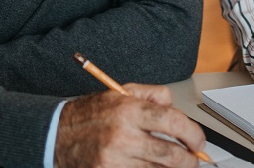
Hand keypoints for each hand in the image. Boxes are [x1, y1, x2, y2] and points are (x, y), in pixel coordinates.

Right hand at [53, 83, 206, 167]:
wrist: (55, 135)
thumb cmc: (89, 115)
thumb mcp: (119, 93)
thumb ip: (151, 95)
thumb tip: (175, 106)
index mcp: (128, 110)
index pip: (174, 122)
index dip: (194, 134)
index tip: (198, 141)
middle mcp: (123, 135)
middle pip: (171, 155)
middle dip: (190, 160)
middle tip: (194, 159)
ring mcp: (115, 159)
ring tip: (175, 164)